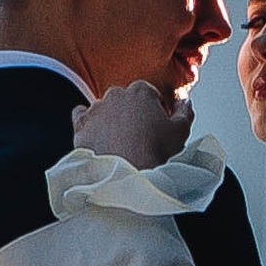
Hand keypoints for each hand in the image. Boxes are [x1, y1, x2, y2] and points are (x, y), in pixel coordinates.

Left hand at [72, 80, 189, 169]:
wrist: (124, 174)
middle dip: (133, 113)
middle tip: (140, 136)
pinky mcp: (81, 124)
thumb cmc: (153, 152)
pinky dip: (89, 123)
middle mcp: (116, 94)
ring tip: (120, 142)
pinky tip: (99, 136)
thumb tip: (184, 100)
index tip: (158, 126)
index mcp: (141, 91)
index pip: (150, 93)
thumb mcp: (181, 131)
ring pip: (105, 108)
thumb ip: (185, 110)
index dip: (155, 110)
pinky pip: (82, 116)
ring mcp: (96, 108)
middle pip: (126, 100)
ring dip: (111, 119)